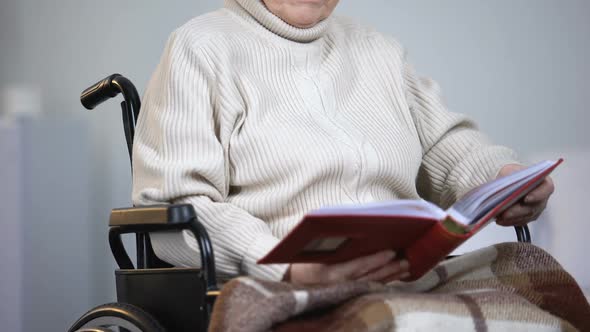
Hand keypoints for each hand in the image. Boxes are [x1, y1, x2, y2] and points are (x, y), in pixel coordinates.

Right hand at [284, 250, 409, 284]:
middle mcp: (342, 285)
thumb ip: (333, 239)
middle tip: (406, 259)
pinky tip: (398, 275)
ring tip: (407, 266)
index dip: (375, 260)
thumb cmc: (306, 261)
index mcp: (332, 273)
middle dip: (390, 268)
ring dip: (392, 275)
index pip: (358, 266)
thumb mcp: (315, 250)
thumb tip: (352, 222)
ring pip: (374, 282)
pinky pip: (372, 286)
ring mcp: (347, 291)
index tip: (391, 252)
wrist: (295, 283)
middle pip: (371, 276)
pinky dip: (386, 281)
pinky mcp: (351, 293)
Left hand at [495, 164, 554, 225]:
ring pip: (526, 216)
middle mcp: (542, 197)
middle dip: (517, 211)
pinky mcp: (527, 216)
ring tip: (499, 217)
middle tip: (505, 213)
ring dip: (512, 218)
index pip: (546, 189)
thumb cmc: (512, 174)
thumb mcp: (510, 171)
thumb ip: (510, 177)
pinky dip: (509, 222)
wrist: (507, 181)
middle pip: (533, 207)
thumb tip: (503, 186)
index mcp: (543, 182)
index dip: (537, 194)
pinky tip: (500, 220)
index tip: (526, 198)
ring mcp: (536, 208)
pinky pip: (520, 221)